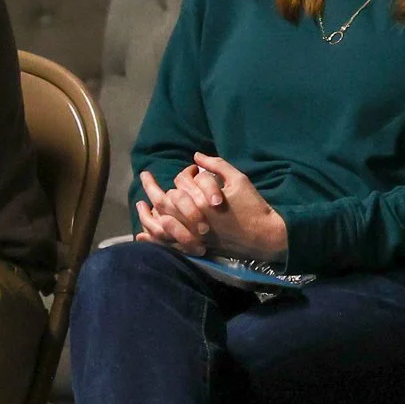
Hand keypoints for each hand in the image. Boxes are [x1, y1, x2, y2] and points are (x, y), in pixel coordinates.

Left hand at [136, 155, 286, 262]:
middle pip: (165, 201)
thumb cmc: (253, 207)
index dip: (183, 174)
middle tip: (145, 177)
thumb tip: (196, 156)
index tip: (190, 171)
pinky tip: (143, 234)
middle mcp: (193, 218)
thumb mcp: (239, 180)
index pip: (181, 183)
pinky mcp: (196, 246)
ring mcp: (193, 234)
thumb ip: (217, 165)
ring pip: (161, 223)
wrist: (264, 236)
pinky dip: (154, 239)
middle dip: (152, 188)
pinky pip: (168, 244)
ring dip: (147, 214)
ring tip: (140, 205)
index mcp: (202, 200)